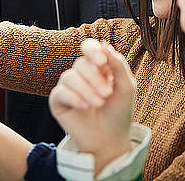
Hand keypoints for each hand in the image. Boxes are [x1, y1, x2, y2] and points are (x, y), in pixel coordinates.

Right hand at [49, 39, 135, 172]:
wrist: (110, 139)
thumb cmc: (119, 112)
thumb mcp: (126, 87)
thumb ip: (118, 65)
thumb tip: (104, 45)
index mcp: (98, 66)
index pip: (89, 47)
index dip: (92, 50)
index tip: (102, 62)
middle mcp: (81, 73)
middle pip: (81, 63)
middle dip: (95, 78)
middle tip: (107, 94)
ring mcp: (68, 86)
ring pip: (69, 76)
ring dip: (86, 90)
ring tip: (99, 103)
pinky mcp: (58, 101)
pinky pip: (60, 91)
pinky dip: (73, 98)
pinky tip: (84, 107)